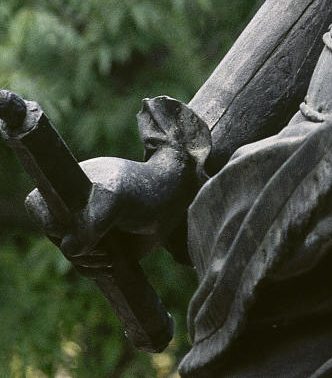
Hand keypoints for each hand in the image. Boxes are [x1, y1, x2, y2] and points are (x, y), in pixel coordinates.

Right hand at [25, 147, 195, 267]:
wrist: (172, 201)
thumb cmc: (144, 190)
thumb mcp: (118, 198)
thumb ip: (94, 220)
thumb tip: (71, 248)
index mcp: (72, 185)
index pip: (37, 204)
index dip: (49, 219)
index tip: (69, 225)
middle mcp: (76, 206)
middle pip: (53, 235)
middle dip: (74, 245)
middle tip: (100, 242)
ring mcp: (88, 227)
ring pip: (70, 255)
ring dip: (88, 261)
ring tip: (111, 253)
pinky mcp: (101, 246)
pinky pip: (85, 266)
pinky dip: (95, 269)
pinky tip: (113, 262)